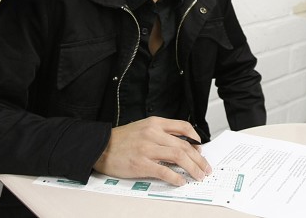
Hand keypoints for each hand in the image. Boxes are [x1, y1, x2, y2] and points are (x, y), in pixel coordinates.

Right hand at [93, 117, 211, 185]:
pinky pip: (164, 171)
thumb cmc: (121, 139)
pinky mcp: (141, 164)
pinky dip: (176, 177)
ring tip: (198, 175)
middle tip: (205, 167)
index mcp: (154, 123)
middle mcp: (153, 133)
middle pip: (184, 145)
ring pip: (178, 157)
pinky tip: (181, 181)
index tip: (201, 147)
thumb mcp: (142, 127)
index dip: (195, 137)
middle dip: (198, 158)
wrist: (100, 147)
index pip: (183, 127)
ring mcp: (147, 149)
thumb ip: (161, 133)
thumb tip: (181, 144)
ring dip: (192, 168)